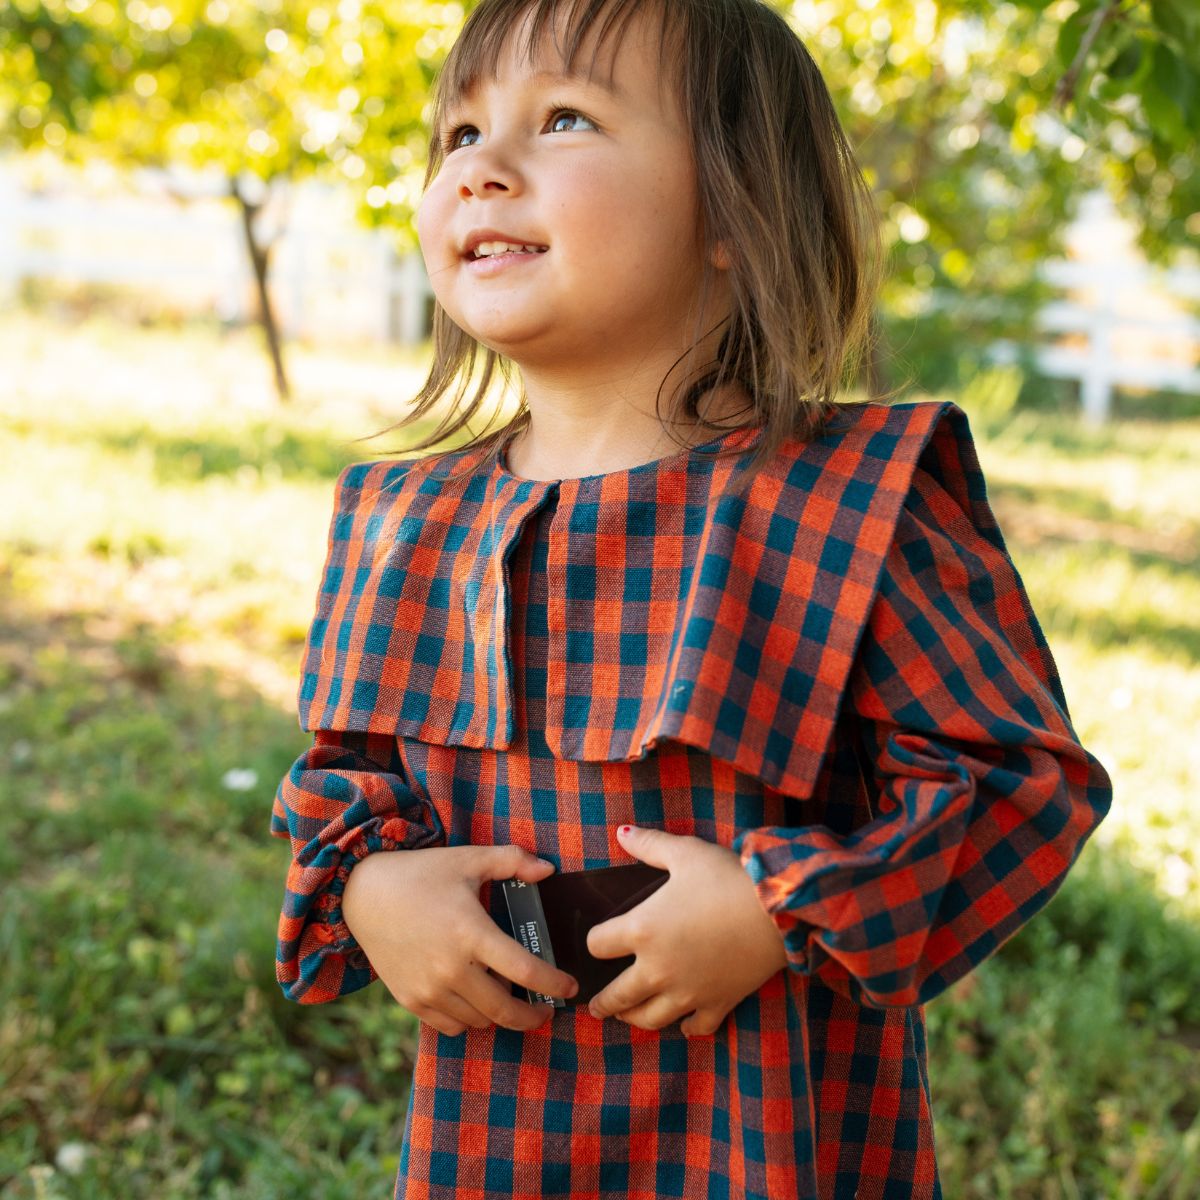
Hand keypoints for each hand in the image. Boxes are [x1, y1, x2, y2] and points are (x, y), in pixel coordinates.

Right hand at [342, 845, 578, 1036]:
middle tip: (546, 1010)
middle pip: (505, 1010)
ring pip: (479, 1021)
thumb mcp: (468, 859)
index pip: (526, 972)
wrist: (363, 894)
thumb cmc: (421, 873)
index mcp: (471, 932)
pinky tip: (476, 1001)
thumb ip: (513, 861)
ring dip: (500, 1016)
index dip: (554, 985)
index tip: (570, 988)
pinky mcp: (410, 1000)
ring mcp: (429, 989)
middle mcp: (451, 968)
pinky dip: (469, 1020)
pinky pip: (451, 1026)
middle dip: (533, 1016)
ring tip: (510, 999)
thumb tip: (549, 870)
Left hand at [586, 825, 787, 1036]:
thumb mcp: (685, 852)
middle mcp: (658, 969)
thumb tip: (621, 832)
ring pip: (650, 1019)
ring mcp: (687, 993)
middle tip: (595, 1006)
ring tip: (627, 1016)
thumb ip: (649, 844)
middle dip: (603, 1002)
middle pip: (618, 996)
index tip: (598, 942)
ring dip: (634, 1018)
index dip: (595, 941)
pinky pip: (696, 1027)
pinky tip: (683, 1025)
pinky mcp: (717, 1004)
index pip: (598, 945)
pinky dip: (687, 1028)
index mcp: (642, 931)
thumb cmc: (726, 877)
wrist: (776, 911)